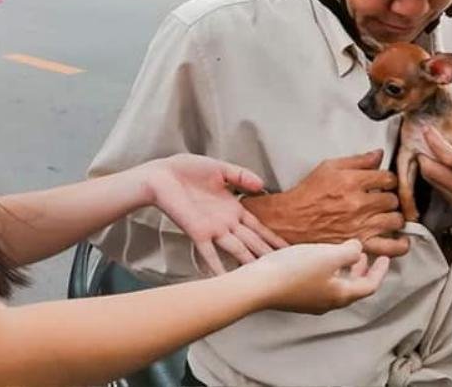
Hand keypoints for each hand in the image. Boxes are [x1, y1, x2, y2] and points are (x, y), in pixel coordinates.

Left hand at [138, 154, 287, 275]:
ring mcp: (213, 229)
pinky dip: (218, 268)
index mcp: (233, 208)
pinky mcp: (198, 232)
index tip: (290, 250)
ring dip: (250, 263)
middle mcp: (226, 222)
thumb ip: (241, 176)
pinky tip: (227, 281)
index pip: (258, 227)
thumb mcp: (220, 169)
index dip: (273, 238)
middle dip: (268, 255)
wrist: (161, 175)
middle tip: (287, 271)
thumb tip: (263, 185)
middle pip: (252, 242)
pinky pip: (209, 253)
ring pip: (237, 249)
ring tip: (264, 279)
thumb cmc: (187, 170)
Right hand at [241, 151, 408, 256]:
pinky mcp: (359, 245)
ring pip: (396, 220)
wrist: (290, 220)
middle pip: (393, 199)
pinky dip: (400, 245)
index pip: (388, 178)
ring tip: (386, 216)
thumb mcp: (328, 167)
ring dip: (393, 217)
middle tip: (382, 199)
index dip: (388, 179)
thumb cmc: (307, 193)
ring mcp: (361, 226)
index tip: (384, 183)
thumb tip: (379, 154)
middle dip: (390, 197)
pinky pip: (390, 248)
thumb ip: (357, 160)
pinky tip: (400, 239)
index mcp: (351, 182)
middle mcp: (358, 204)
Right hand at [247, 239, 389, 314]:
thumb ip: (349, 251)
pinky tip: (318, 258)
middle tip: (366, 256)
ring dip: (344, 270)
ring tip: (342, 253)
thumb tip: (359, 248)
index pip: (369, 285)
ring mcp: (311, 301)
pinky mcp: (296, 297)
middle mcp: (329, 302)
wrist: (260, 286)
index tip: (384, 257)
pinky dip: (328, 271)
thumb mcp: (328, 255)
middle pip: (353, 287)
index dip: (379, 270)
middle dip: (361, 270)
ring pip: (336, 286)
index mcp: (341, 294)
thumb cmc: (296, 270)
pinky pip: (321, 284)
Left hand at [417, 106, 451, 215]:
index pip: (451, 157)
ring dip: (425, 160)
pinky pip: (435, 185)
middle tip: (422, 136)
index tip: (428, 129)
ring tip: (425, 146)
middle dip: (423, 150)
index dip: (435, 142)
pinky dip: (432, 171)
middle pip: (433, 170)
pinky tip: (435, 160)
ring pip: (430, 178)